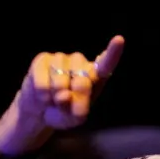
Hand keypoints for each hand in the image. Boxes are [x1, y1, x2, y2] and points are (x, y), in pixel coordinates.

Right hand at [0, 34, 124, 156]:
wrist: (40, 110)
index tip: (119, 40)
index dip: (113, 52)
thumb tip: (65, 95)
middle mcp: (80, 63)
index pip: (106, 64)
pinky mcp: (43, 59)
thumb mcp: (75, 118)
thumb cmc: (64, 112)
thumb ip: (77, 111)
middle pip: (81, 81)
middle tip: (66, 103)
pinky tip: (44, 96)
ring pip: (60, 81)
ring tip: (54, 98)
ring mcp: (61, 58)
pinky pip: (43, 83)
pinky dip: (43, 96)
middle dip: (74, 98)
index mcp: (94, 76)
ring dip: (56, 97)